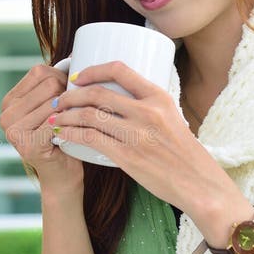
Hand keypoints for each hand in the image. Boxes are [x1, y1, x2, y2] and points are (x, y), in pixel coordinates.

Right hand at [0, 64, 83, 189]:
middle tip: (76, 111)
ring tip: (76, 121)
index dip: (61, 79)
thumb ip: (55, 83)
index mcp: (9, 101)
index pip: (39, 72)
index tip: (70, 94)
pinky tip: (73, 133)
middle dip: (68, 94)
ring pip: (55, 103)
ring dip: (71, 110)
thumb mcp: (52, 106)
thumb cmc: (62, 136)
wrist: (62, 174)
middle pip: (49, 85)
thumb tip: (75, 55)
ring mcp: (13, 131)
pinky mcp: (26, 145)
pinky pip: (56, 123)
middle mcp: (5, 114)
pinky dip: (69, 126)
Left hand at [49, 61, 243, 221]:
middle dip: (71, 96)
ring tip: (54, 119)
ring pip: (89, 116)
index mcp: (158, 97)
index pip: (120, 70)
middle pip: (98, 93)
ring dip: (65, 116)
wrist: (199, 183)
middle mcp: (147, 111)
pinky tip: (62, 136)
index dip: (93, 70)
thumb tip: (118, 103)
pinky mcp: (128, 156)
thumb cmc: (184, 153)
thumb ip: (147, 109)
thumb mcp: (172, 118)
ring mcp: (136, 134)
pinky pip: (90, 139)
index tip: (78, 78)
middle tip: (59, 101)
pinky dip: (71, 135)